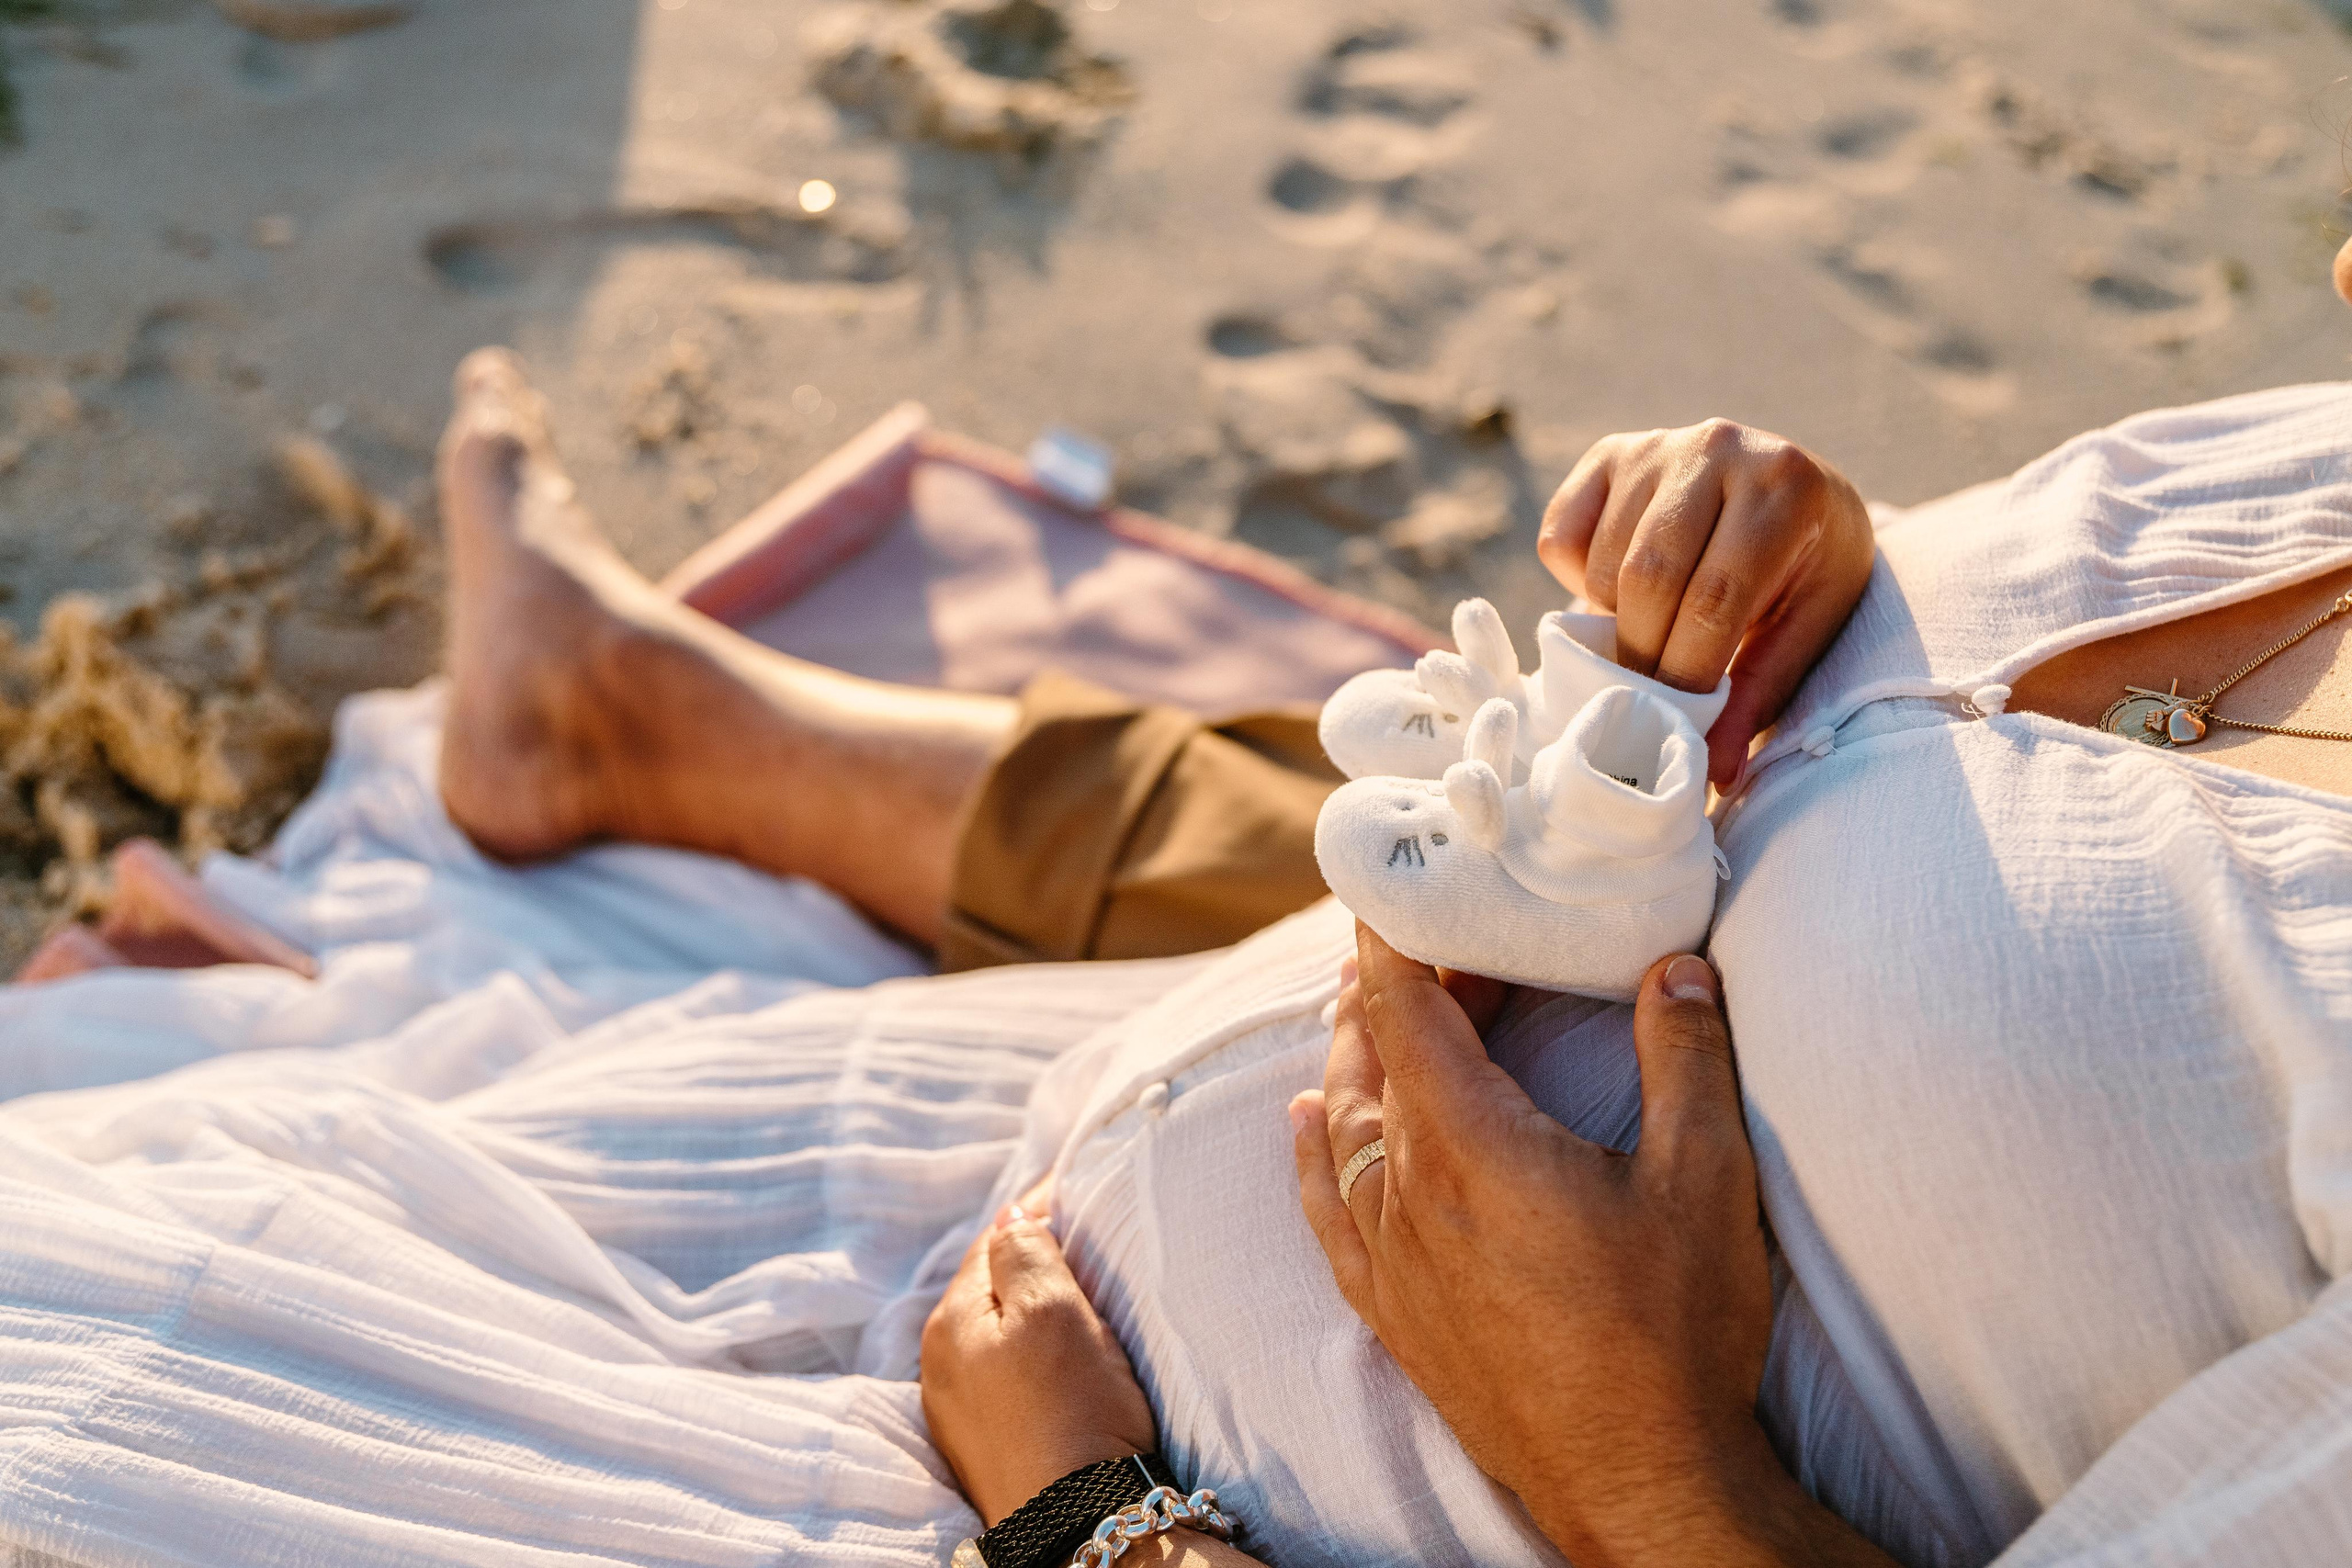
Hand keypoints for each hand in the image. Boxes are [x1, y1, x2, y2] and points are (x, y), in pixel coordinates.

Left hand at [920, 1189, 1158, 1526]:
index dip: (1040, 1213)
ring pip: (999, 1334)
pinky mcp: (989, 1448)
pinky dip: (1035, 1360)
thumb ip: (1025, 1251)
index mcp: (949, 1321)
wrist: (1081, 1525)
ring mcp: (960, 1413)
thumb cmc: (1072, 1412)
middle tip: (1088, 1248)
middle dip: (1035, 1263)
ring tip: (1083, 1307)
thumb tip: (1011, 1216)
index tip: (1080, 1192)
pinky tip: (1067, 1370)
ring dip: (1034, 1314)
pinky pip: (1009, 1379)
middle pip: (993, 1288)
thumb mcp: (1052, 1310)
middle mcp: (940, 1365)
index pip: (995, 1240)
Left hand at [1290, 926, 1893, 1567]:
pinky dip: (1313, 1149)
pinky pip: (1325, 1207)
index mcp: (1469, 1143)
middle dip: (1394, 992)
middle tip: (1437, 948)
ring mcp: (1391, 1257)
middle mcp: (1406, 1192)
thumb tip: (1675, 968)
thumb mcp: (1706, 1181)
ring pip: (1342, 1128)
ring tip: (1374, 1013)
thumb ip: (1686, 1059)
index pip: (1403, 1010)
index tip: (1389, 887)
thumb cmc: (1674, 1336)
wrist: (1639, 1484)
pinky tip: (1307, 1125)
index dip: (1392, 941)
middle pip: (1372, 1060)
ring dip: (1356, 1060)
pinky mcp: (1392, 1313)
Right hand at [1539, 420, 1874, 785]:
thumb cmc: (1807, 570)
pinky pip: (1562, 535)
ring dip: (1612, 617)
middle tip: (1647, 693)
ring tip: (1649, 632)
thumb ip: (1759, 693)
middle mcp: (1719, 446)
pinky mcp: (1610, 451)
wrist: (1795, 492)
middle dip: (1641, 652)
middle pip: (1648, 574)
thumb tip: (1713, 773)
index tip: (1675, 718)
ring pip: (1601, 559)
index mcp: (1786, 486)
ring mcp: (1659, 443)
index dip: (1686, 668)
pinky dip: (1576, 578)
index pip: (1716, 595)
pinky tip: (1622, 586)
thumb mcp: (1808, 627)